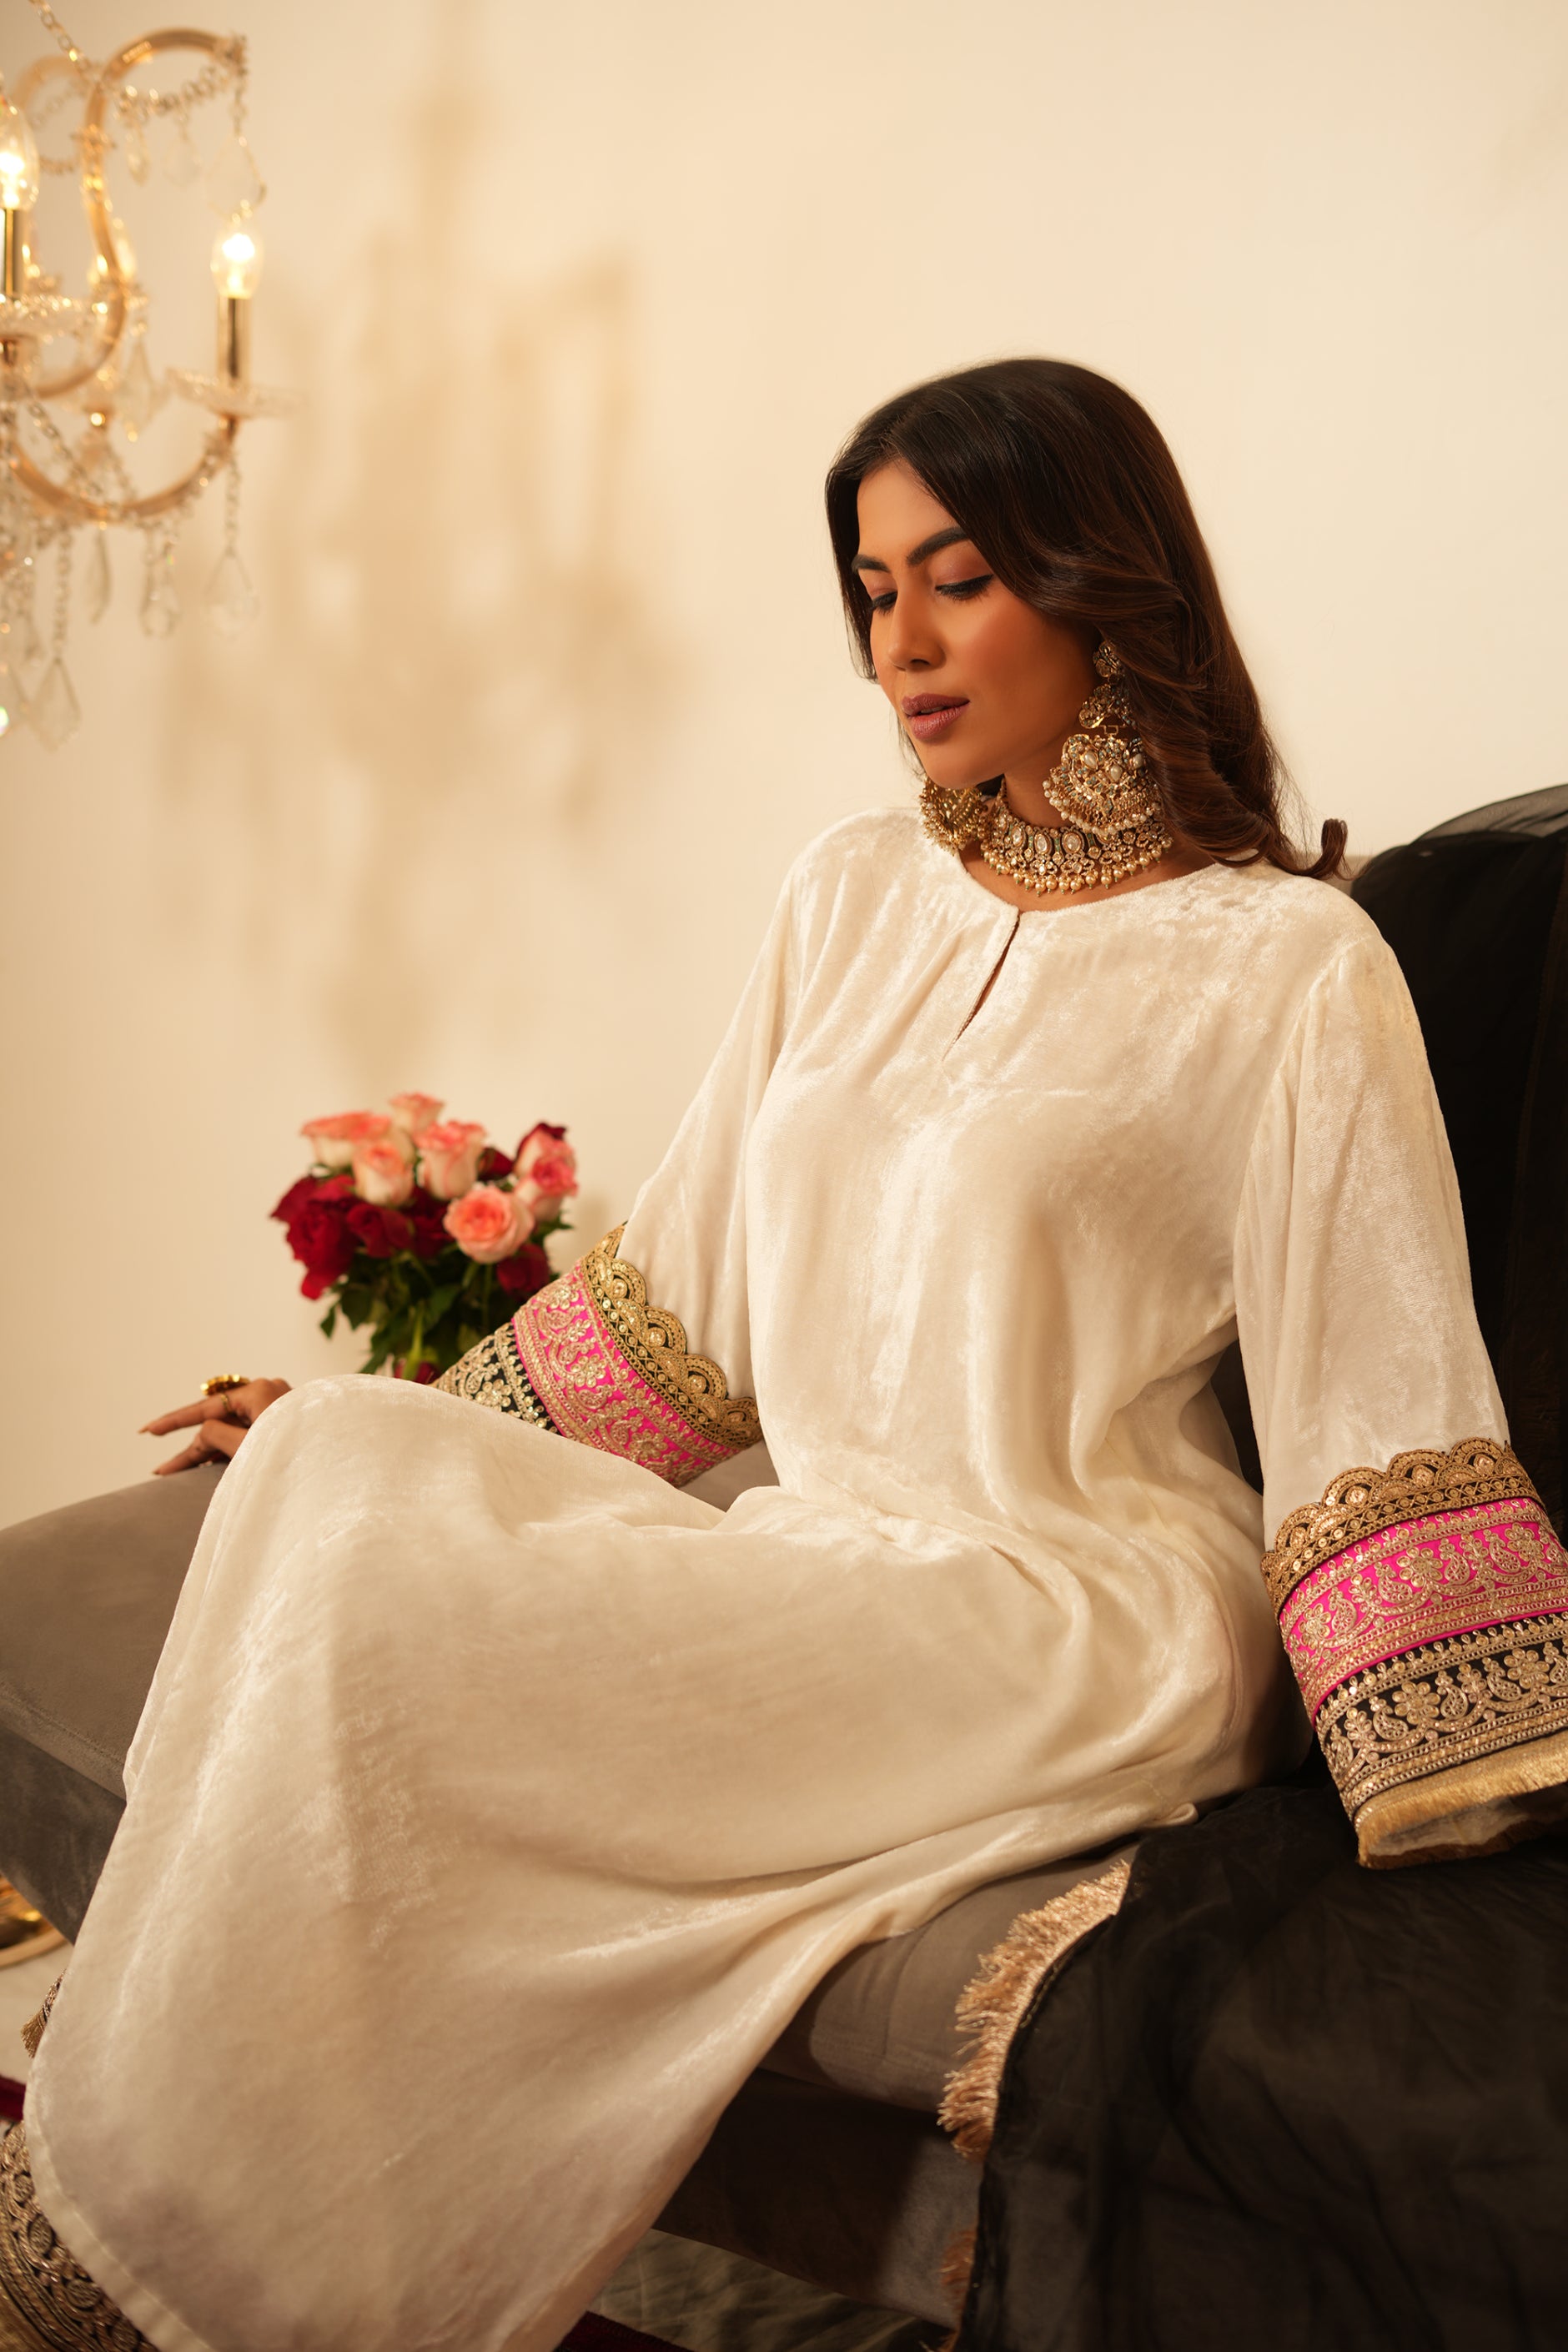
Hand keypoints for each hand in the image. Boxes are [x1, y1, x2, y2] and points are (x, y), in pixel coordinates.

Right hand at [140, 1380, 292, 1475]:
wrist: (342, 1469)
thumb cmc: (298, 1457)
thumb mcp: (247, 1448)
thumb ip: (216, 1437)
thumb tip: (201, 1434)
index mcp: (259, 1391)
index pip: (206, 1407)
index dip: (174, 1422)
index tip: (147, 1432)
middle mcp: (269, 1393)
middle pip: (217, 1420)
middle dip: (191, 1447)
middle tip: (163, 1471)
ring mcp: (278, 1407)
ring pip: (231, 1429)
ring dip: (208, 1452)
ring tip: (181, 1473)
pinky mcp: (285, 1424)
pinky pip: (247, 1433)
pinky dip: (229, 1449)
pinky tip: (211, 1466)